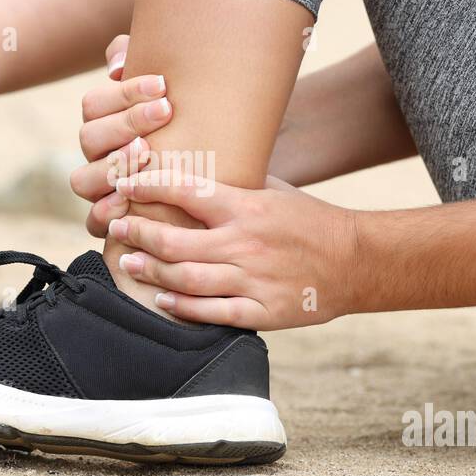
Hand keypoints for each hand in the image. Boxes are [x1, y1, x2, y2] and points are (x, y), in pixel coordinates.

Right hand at [70, 34, 172, 235]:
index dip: (125, 93)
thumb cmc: (190, 124)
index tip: (163, 86)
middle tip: (165, 112)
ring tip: (147, 151)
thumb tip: (117, 65)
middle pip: (89, 137)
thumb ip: (139, 59)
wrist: (218, 170)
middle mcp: (98, 156)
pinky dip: (105, 213)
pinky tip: (128, 202)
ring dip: (113, 165)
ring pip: (83, 179)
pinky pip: (94, 222)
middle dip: (126, 123)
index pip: (95, 104)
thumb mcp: (172, 90)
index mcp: (104, 122)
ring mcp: (101, 190)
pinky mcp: (112, 222)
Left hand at [110, 170, 358, 329]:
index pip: (187, 191)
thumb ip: (236, 182)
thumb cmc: (311, 220)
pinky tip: (162, 298)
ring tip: (128, 262)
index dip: (150, 186)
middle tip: (117, 227)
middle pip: (177, 242)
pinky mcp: (263, 312)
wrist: (357, 261)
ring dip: (151, 271)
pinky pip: (213, 312)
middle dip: (139, 234)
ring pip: (188, 279)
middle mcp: (246, 243)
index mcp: (247, 208)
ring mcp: (253, 280)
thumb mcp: (275, 191)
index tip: (125, 182)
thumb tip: (194, 163)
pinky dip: (182, 307)